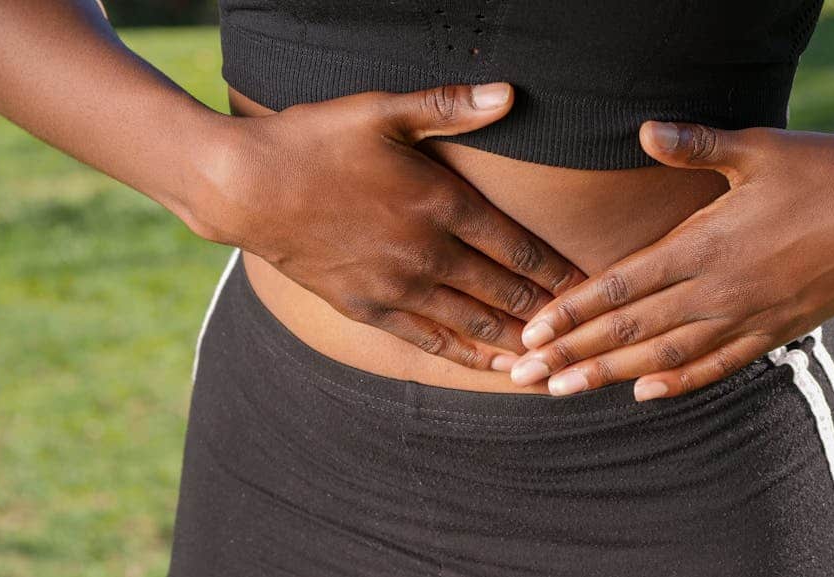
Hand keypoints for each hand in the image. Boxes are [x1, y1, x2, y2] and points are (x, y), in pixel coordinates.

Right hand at [190, 82, 585, 369]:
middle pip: (504, 290)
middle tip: (580, 330)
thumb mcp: (383, 110)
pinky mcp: (368, 306)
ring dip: (515, 341)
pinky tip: (490, 366)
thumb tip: (510, 93)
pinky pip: (429, 339)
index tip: (587, 286)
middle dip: (547, 312)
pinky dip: (465, 355)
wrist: (246, 187)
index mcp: (441, 201)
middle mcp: (428, 251)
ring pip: (473, 322)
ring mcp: (398, 284)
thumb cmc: (315, 141)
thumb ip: (451, 106)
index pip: (517, 245)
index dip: (557, 270)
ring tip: (548, 358)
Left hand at [508, 120, 833, 399]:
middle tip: (522, 376)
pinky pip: (719, 365)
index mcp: (706, 243)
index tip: (531, 333)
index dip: (572, 311)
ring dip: (610, 374)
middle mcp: (719, 288)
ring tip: (563, 391)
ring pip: (665, 354)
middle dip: (572, 353)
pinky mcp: (776, 330)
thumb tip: (646, 130)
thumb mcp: (759, 148)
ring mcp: (748, 315)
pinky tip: (645, 393)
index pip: (621, 285)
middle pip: (630, 328)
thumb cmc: (825, 170)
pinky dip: (680, 381)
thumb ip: (696, 145)